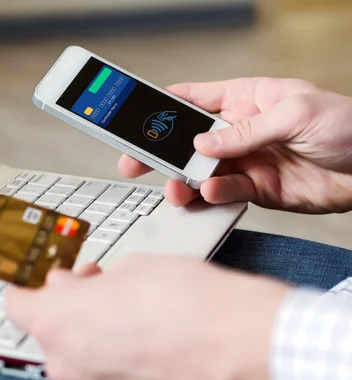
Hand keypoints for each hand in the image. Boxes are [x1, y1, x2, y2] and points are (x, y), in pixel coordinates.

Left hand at [5, 256, 290, 379]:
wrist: (240, 347)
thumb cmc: (190, 303)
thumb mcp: (131, 267)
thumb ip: (90, 281)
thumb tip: (81, 286)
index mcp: (58, 321)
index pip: (16, 303)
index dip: (32, 285)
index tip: (45, 278)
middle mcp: (66, 363)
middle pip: (48, 329)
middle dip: (67, 306)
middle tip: (96, 285)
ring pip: (74, 353)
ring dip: (89, 331)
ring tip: (128, 309)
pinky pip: (101, 372)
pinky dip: (111, 355)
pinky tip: (143, 335)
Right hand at [120, 78, 351, 213]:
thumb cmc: (348, 125)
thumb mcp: (296, 113)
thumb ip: (245, 130)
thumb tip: (202, 142)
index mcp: (246, 99)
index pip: (195, 98)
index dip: (164, 106)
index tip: (135, 116)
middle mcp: (239, 131)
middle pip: (187, 140)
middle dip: (160, 151)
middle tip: (135, 163)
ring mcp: (245, 161)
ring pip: (200, 171)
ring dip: (183, 180)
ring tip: (175, 189)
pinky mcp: (255, 189)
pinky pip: (224, 193)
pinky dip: (213, 195)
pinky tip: (210, 193)